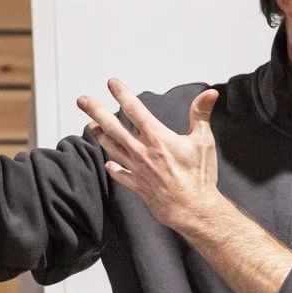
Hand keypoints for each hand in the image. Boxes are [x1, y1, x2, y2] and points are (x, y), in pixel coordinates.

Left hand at [80, 81, 224, 232]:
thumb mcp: (203, 140)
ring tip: (90, 126)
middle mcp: (142, 151)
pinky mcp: (137, 185)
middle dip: (95, 111)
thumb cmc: (199, 176)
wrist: (192, 209)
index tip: (112, 83)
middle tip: (82, 101)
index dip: (121, 93)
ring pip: (112, 148)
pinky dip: (113, 168)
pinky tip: (108, 165)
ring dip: (99, 136)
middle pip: (112, 127)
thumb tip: (210, 93)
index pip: (134, 109)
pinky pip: (120, 174)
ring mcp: (137, 169)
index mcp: (157, 137)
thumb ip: (201, 114)